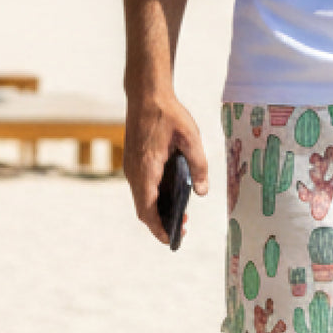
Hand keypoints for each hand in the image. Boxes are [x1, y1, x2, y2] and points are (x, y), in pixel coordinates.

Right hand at [124, 88, 210, 243]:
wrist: (146, 93)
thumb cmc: (169, 114)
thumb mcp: (190, 137)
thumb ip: (198, 165)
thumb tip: (202, 192)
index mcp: (147, 168)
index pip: (148, 209)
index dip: (159, 228)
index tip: (171, 240)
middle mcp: (134, 171)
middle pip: (143, 209)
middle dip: (160, 223)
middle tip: (182, 228)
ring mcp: (131, 166)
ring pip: (140, 198)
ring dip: (156, 210)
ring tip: (179, 214)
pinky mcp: (132, 160)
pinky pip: (140, 187)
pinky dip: (152, 198)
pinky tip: (169, 195)